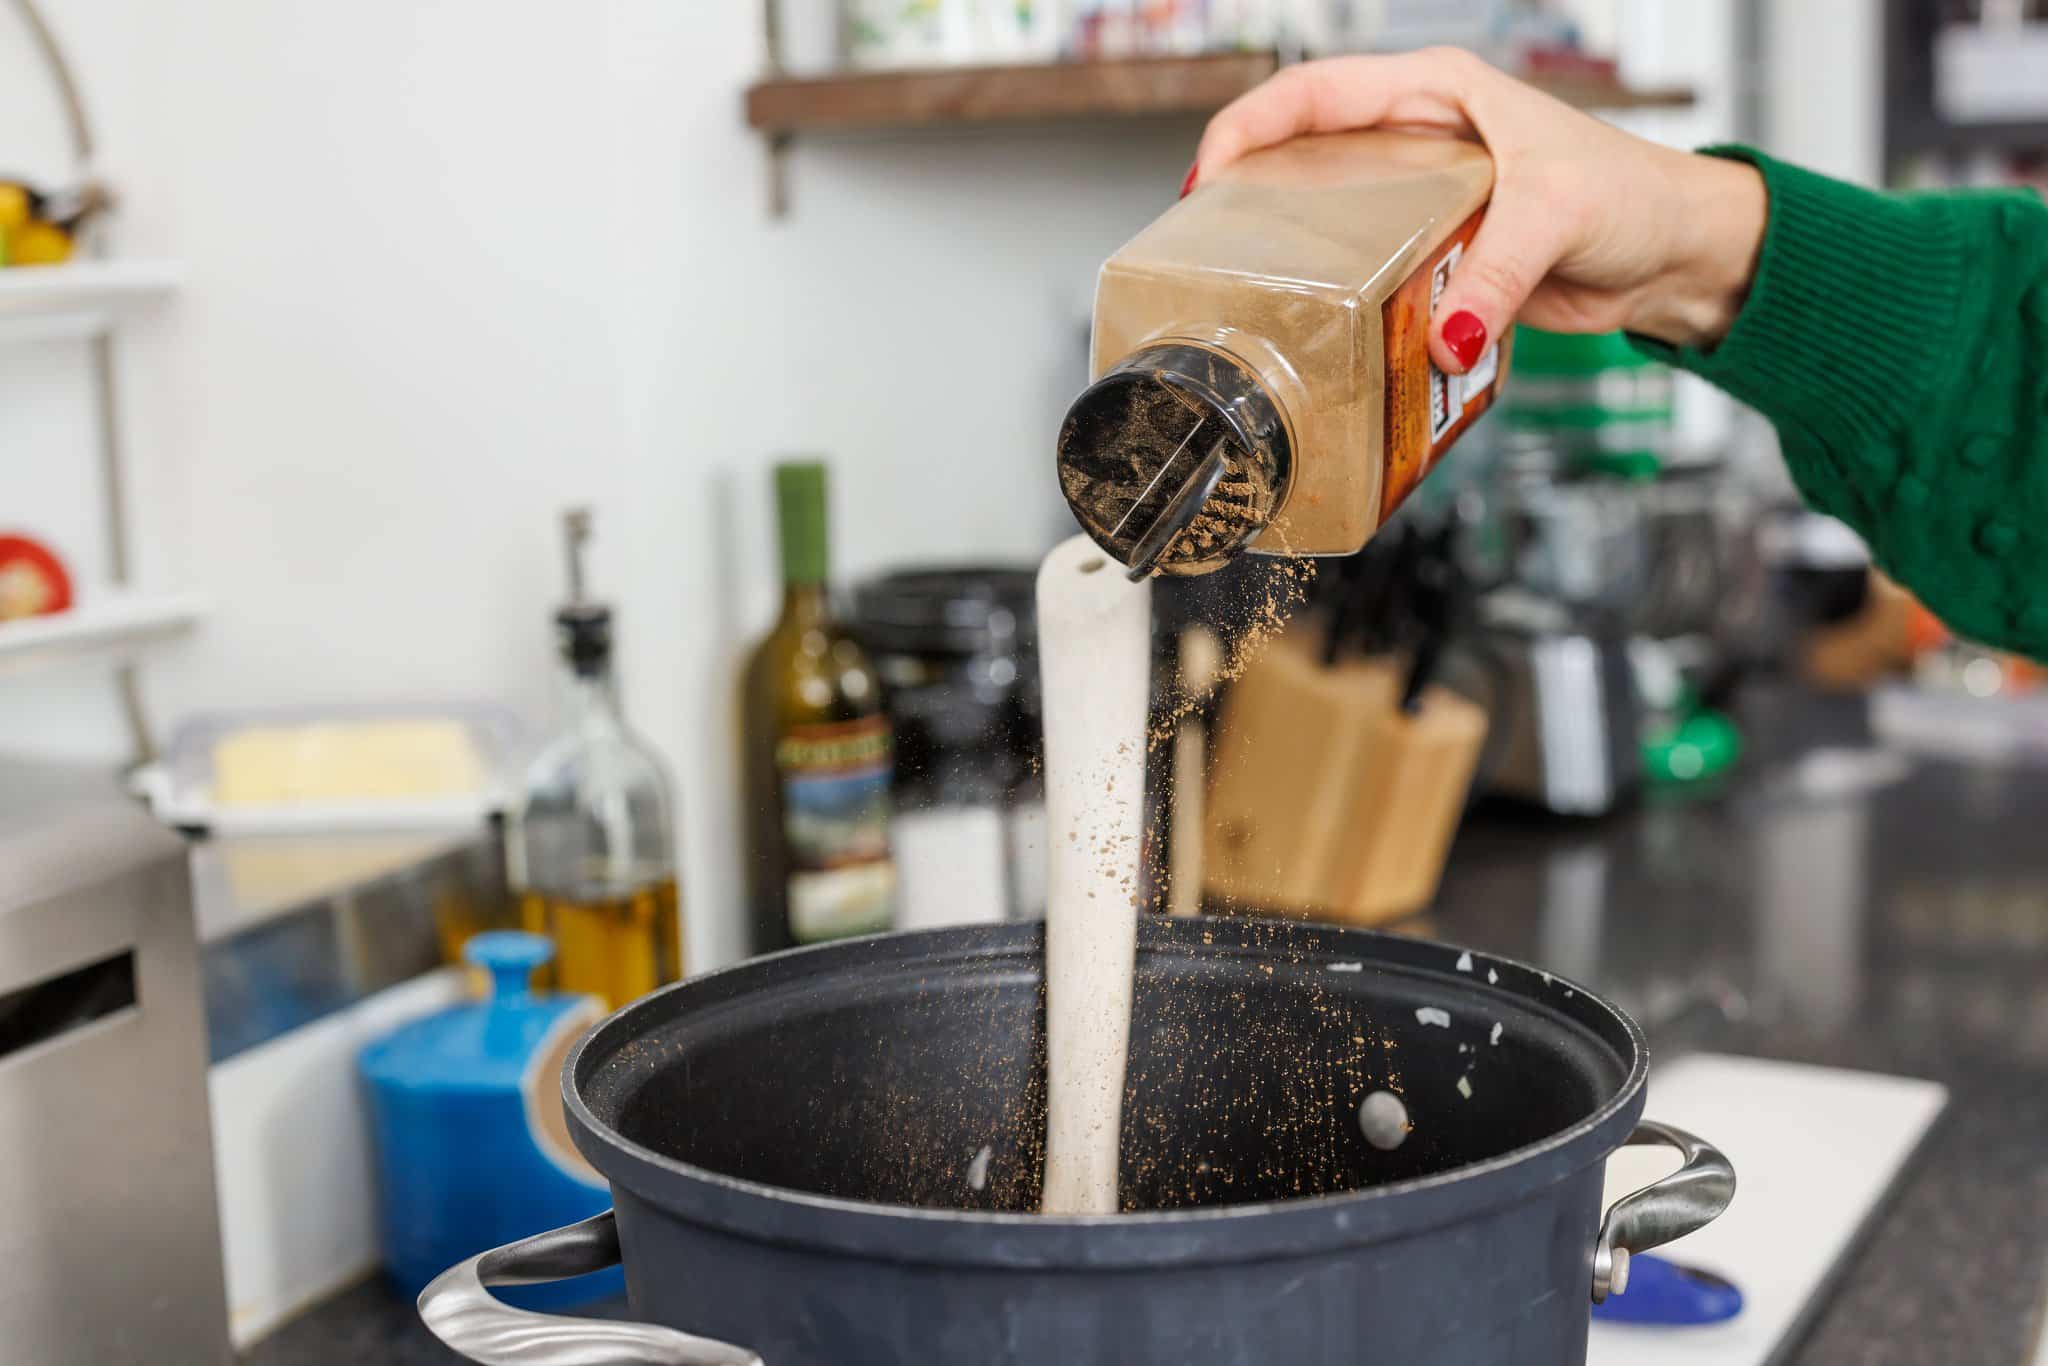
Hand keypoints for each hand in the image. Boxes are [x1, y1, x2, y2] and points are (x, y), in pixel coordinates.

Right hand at [1192, 49, 1768, 372]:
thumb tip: (1446, 338)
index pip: (1314, 91)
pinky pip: (1366, 271)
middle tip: (1203, 245)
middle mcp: (1418, 136)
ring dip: (1288, 248)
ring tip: (1242, 288)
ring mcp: (1421, 198)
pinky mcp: (1433, 254)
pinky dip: (1339, 296)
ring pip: (1327, 213)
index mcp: (1436, 91)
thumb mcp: (1557, 216)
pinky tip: (1316, 325)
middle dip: (1246, 189)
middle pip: (1301, 150)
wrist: (1672, 252)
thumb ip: (1496, 276)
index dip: (1248, 127)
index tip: (1208, 177)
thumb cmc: (1631, 196)